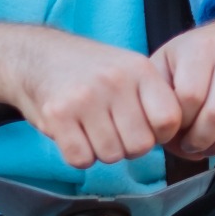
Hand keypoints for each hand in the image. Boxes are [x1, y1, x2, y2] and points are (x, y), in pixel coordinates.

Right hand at [6, 27, 186, 168]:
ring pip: (111, 155)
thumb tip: (178, 135)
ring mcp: (85, 97)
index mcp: (140, 69)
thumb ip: (155, 98)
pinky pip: (81, 159)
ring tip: (92, 128)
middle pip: (141, 145)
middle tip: (114, 131)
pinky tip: (74, 135)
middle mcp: (115, 81)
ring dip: (102, 151)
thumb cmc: (90, 71)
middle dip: (129, 147)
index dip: (160, 134)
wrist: (37, 57)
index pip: (169, 120)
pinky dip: (78, 155)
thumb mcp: (130, 70)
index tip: (146, 129)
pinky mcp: (58, 115)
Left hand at [154, 20, 214, 159]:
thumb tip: (163, 134)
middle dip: (200, 141)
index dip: (178, 123)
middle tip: (192, 145)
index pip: (189, 98)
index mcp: (202, 49)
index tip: (174, 128)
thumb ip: (157, 95)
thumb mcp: (167, 63)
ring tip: (211, 146)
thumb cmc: (196, 58)